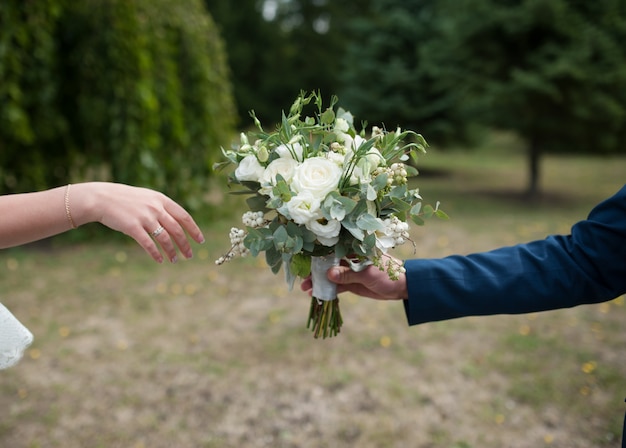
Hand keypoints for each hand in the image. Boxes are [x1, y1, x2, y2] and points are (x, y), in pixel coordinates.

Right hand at [73, 182, 204, 262]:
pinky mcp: (133, 227)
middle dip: (185, 244)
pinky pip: (148, 244)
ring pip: (165, 238)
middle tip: (190, 255)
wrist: (102, 198)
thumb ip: (161, 207)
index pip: (184, 216)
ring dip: (172, 251)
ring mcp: (145, 217)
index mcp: (161, 200)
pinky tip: (160, 260)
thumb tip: (177, 222)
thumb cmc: (125, 199)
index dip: (194, 229)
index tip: (200, 240)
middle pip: (177, 230)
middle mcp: (156, 208)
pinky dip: (156, 253)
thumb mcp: (147, 198)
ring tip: (175, 260)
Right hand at [300, 255, 407, 300]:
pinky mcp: (351, 283)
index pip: (332, 249)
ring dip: (319, 281)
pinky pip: (336, 286)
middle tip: (303, 279)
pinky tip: (316, 294)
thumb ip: (348, 274)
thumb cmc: (388, 273)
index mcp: (354, 249)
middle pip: (328, 263)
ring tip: (306, 289)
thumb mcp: (368, 273)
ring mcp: (350, 271)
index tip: (305, 261)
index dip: (318, 255)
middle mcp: (350, 258)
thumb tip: (329, 274)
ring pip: (330, 275)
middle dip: (315, 271)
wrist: (402, 287)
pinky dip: (327, 290)